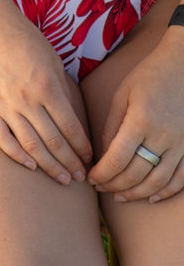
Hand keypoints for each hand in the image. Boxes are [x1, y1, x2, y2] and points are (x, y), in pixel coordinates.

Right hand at [0, 6, 92, 183]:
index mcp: (46, 86)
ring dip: (49, 165)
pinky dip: (17, 155)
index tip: (90, 159)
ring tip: (63, 178)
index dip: (82, 147)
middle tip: (81, 177)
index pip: (70, 127)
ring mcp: (5, 104)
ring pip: (30, 145)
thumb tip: (72, 117)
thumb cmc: (23, 37)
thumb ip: (62, 89)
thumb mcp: (52, 59)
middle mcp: (27, 99)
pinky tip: (30, 165)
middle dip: (70, 162)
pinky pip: (2, 138)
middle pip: (53, 141)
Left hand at [88, 28, 183, 203]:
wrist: (181, 68)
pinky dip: (165, 192)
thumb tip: (104, 155)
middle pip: (136, 174)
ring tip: (120, 196)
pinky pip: (180, 179)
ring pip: (158, 182)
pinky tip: (151, 197)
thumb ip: (113, 125)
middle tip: (101, 188)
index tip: (91, 178)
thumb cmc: (148, 77)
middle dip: (115, 185)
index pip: (118, 158)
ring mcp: (179, 145)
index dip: (102, 173)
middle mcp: (162, 136)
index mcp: (140, 120)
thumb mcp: (123, 95)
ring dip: (137, 194)